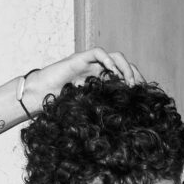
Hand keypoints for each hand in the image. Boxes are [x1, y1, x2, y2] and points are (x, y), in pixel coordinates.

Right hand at [21, 48, 143, 113]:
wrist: (38, 97)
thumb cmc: (59, 106)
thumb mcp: (87, 111)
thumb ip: (102, 112)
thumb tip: (124, 130)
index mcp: (101, 83)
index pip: (125, 78)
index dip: (136, 85)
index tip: (145, 97)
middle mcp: (97, 71)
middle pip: (124, 66)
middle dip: (135, 75)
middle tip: (140, 90)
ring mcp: (89, 64)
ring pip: (115, 56)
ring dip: (125, 67)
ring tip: (129, 82)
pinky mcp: (79, 59)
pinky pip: (98, 53)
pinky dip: (109, 60)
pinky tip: (113, 73)